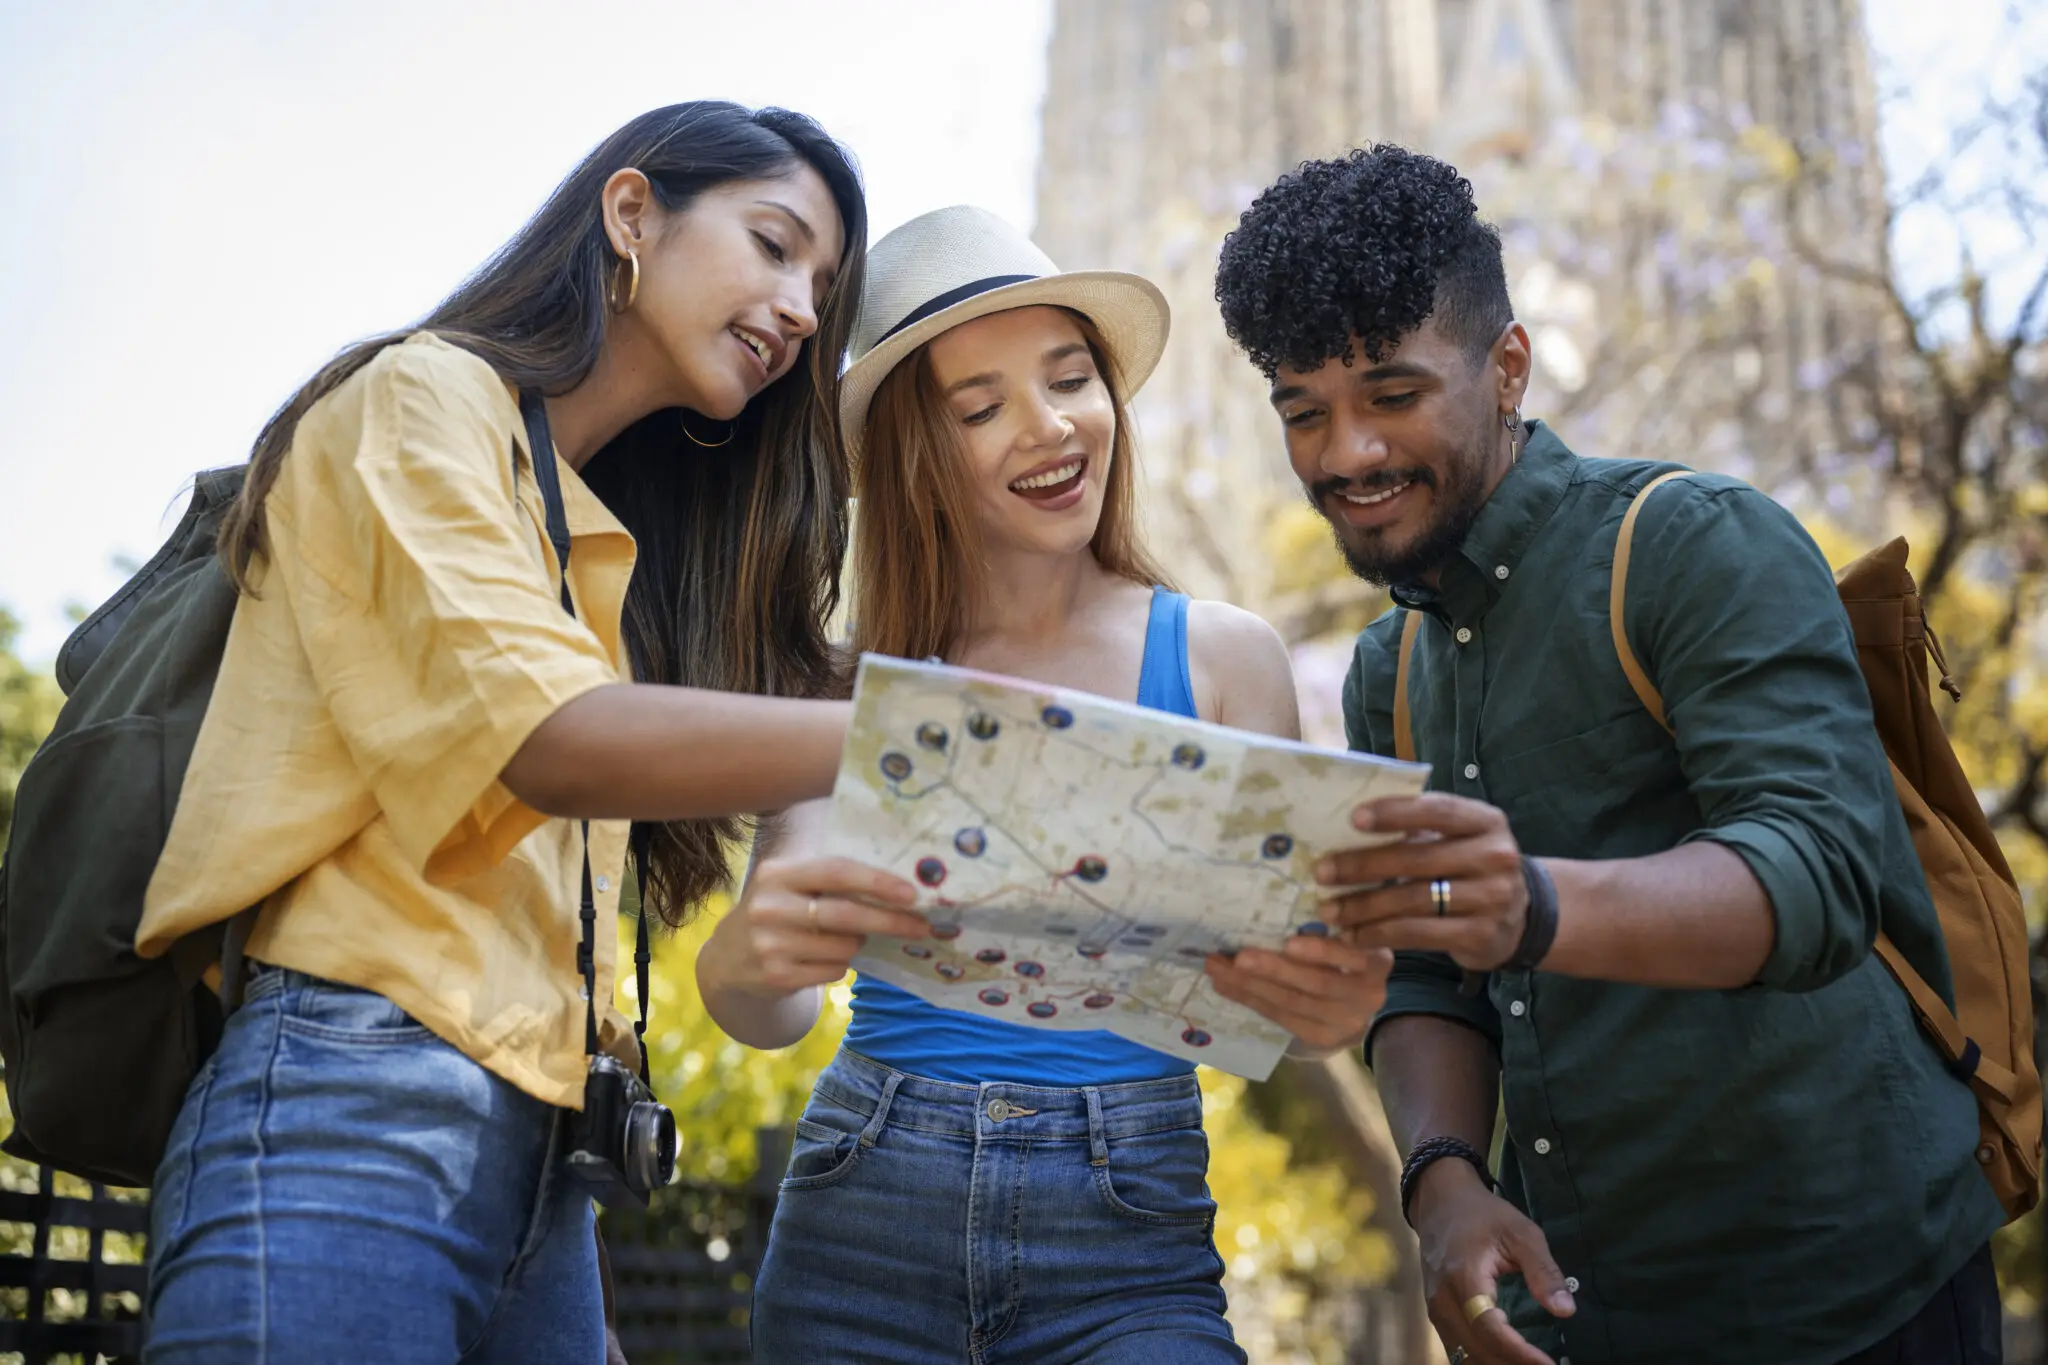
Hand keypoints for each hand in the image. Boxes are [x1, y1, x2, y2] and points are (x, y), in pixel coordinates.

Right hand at [705, 851, 925, 994]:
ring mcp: (770, 945)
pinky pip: (834, 970)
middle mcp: (769, 907)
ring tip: (848, 938)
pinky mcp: (776, 977)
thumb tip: (899, 884)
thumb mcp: (790, 885)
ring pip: (845, 946)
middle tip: (921, 925)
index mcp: (777, 874)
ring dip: (859, 944)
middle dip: (890, 920)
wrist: (727, 957)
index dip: (877, 881)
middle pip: (846, 914)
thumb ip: (830, 878)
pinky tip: (825, 957)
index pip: (836, 872)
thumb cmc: (777, 911)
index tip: (912, 893)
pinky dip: (841, 964)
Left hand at [1204, 933, 1392, 1053]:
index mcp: (1376, 964)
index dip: (1321, 951)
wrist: (1355, 1012)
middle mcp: (1367, 996)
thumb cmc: (1346, 963)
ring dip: (1249, 984)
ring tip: (1218, 968)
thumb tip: (1276, 909)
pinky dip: (1250, 999)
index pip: (1349, 957)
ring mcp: (1344, 1023)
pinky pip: (1280, 1017)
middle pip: (1315, 983)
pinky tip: (1226, 985)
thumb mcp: (1349, 945)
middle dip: (1273, 969)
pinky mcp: (1320, 1039)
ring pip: (1291, 1003)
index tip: (1290, 942)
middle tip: (1238, 955)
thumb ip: (1329, 933)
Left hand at [1315, 795, 1529, 970]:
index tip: (1353, 818)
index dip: (1395, 812)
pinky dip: (1380, 934)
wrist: (1520, 918)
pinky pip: (1419, 934)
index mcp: (1486, 821)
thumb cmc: (1469, 867)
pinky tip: (1353, 936)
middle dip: (1363, 866)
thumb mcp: (1457, 839)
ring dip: (1364, 907)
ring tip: (1329, 911)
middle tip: (1322, 873)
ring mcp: (1492, 899)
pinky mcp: (1481, 935)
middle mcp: (1496, 857)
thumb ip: (1419, 828)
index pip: (1438, 810)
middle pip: (1417, 858)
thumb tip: (1349, 823)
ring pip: (1413, 900)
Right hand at [1410, 1160, 1574, 1364]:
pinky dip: (1482, 1359)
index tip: (1548, 1364)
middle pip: (1476, 1350)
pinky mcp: (1436, 1313)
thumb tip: (1566, 1311)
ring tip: (1530, 1364)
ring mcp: (1435, 1309)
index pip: (1491, 1330)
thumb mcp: (1521, 1233)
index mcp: (1464, 1278)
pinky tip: (1506, 1360)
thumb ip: (1544, 1271)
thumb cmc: (1484, 1215)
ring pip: (1464, 1355)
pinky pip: (1457, 1348)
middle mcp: (1444, 1300)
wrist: (1440, 1201)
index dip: (1519, 1353)